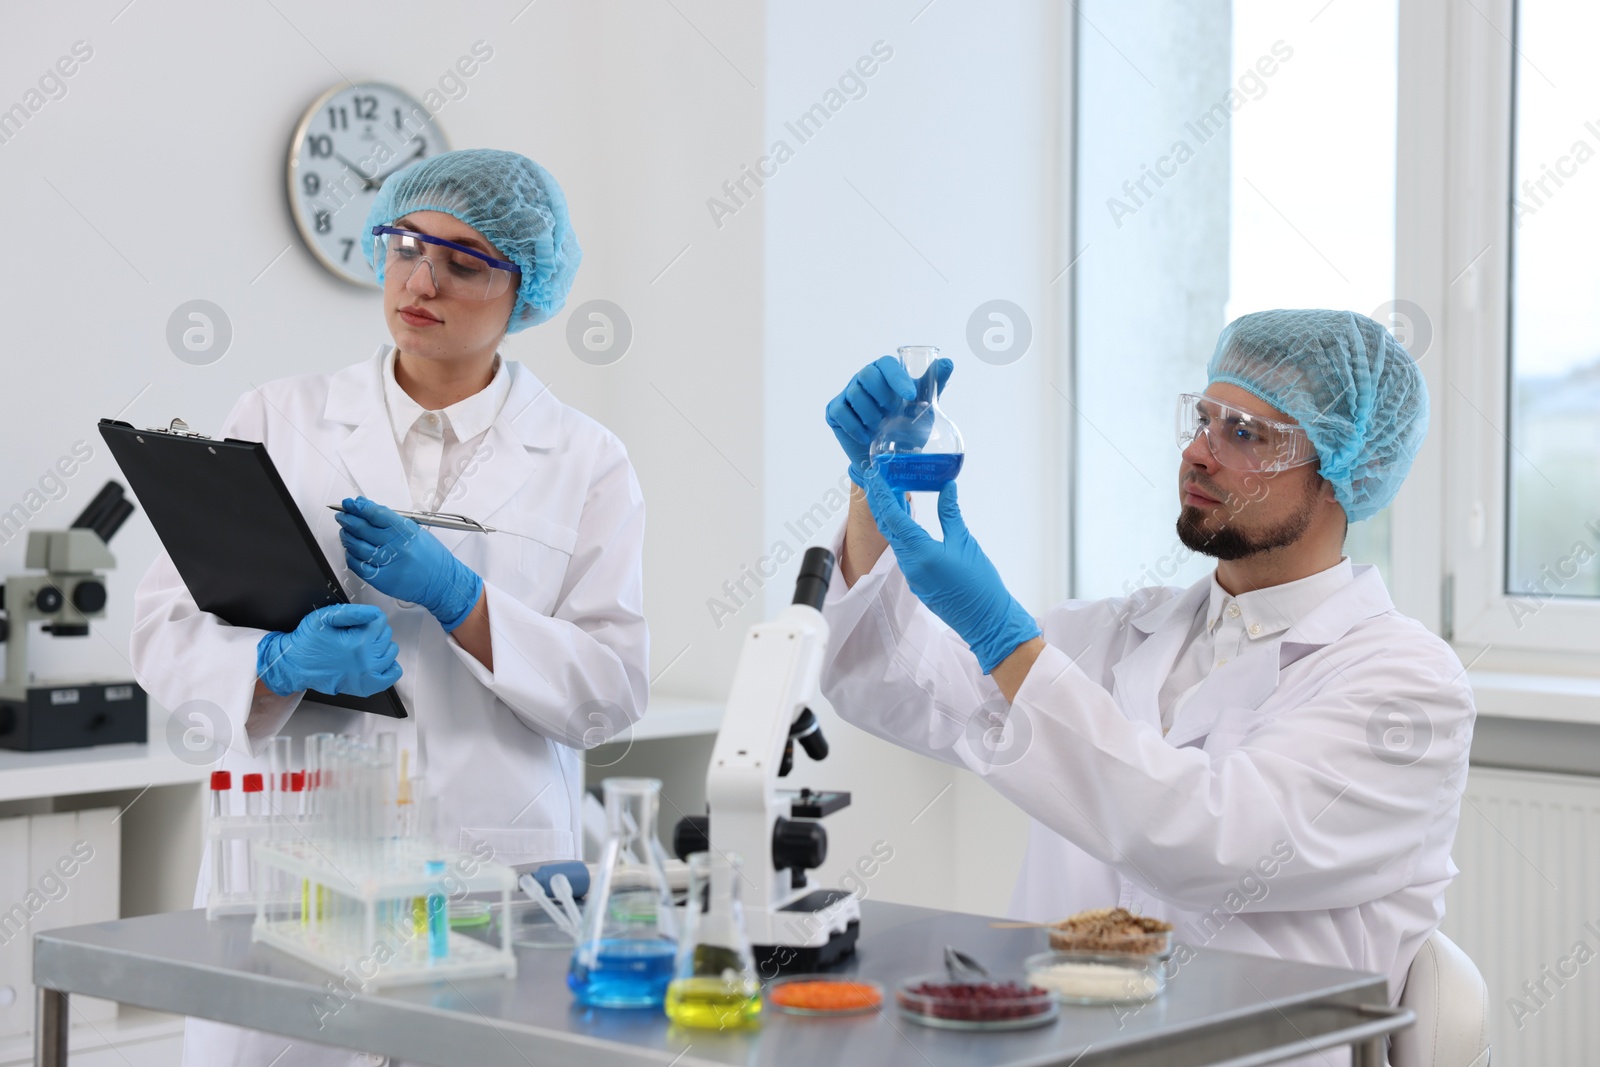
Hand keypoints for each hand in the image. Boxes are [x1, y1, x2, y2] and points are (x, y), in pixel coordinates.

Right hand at [256, 603, 401, 696]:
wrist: (294, 665)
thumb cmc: (307, 642)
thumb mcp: (324, 617)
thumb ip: (352, 612)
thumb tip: (374, 613)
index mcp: (358, 642)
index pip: (380, 621)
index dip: (368, 618)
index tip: (356, 623)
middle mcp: (366, 661)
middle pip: (386, 635)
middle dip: (373, 631)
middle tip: (355, 634)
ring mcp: (367, 675)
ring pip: (391, 652)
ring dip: (380, 646)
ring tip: (363, 646)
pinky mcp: (365, 686)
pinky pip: (391, 675)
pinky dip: (389, 666)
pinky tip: (377, 660)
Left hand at [336, 497, 483, 630]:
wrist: (441, 582)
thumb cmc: (431, 557)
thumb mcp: (417, 531)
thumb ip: (393, 522)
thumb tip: (370, 510)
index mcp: (406, 531)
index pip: (376, 514)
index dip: (359, 507)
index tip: (350, 504)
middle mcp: (396, 546)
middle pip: (363, 528)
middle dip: (348, 519)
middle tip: (343, 516)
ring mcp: (388, 563)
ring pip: (357, 546)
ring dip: (347, 537)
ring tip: (345, 532)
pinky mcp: (381, 579)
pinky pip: (358, 565)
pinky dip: (351, 556)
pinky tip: (351, 551)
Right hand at [826, 355, 953, 486]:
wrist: (886, 458)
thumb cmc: (905, 425)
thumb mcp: (922, 406)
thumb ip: (933, 384)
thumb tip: (949, 362)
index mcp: (884, 373)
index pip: (887, 364)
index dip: (897, 378)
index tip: (910, 396)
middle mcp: (863, 379)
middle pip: (867, 375)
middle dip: (882, 395)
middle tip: (893, 413)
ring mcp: (847, 394)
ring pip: (854, 394)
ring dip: (870, 414)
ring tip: (880, 426)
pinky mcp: (834, 411)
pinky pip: (840, 412)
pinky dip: (855, 427)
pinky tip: (867, 437)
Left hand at [859, 466, 1040, 673]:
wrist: (986, 621)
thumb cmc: (980, 584)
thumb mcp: (965, 542)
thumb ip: (950, 513)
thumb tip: (947, 488)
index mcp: (920, 552)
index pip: (893, 517)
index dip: (882, 494)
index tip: (875, 475)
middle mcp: (909, 564)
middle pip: (888, 528)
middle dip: (881, 503)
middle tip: (877, 479)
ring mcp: (911, 576)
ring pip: (895, 541)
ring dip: (891, 518)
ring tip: (891, 494)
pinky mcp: (917, 583)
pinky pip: (904, 553)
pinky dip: (901, 534)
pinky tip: (906, 522)